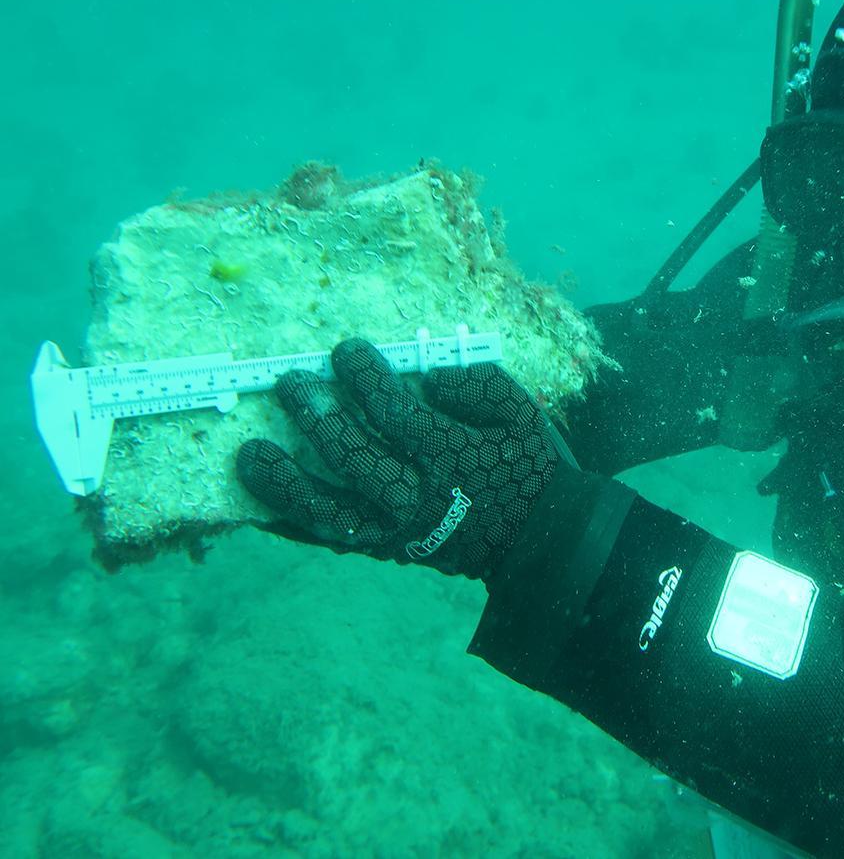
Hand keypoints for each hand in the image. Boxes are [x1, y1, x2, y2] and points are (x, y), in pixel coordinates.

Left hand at [236, 338, 558, 578]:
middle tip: (291, 383)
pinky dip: (290, 524)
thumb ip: (478, 385)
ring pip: (329, 511)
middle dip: (318, 418)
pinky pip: (329, 540)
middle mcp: (417, 498)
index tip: (345, 351)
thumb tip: (428, 373)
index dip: (365, 379)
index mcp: (453, 458)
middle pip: (355, 459)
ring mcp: (394, 530)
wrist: (536, 540)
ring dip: (285, 482)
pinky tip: (258, 502)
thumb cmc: (525, 466)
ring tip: (249, 453)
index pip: (396, 415)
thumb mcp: (522, 415)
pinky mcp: (382, 550)